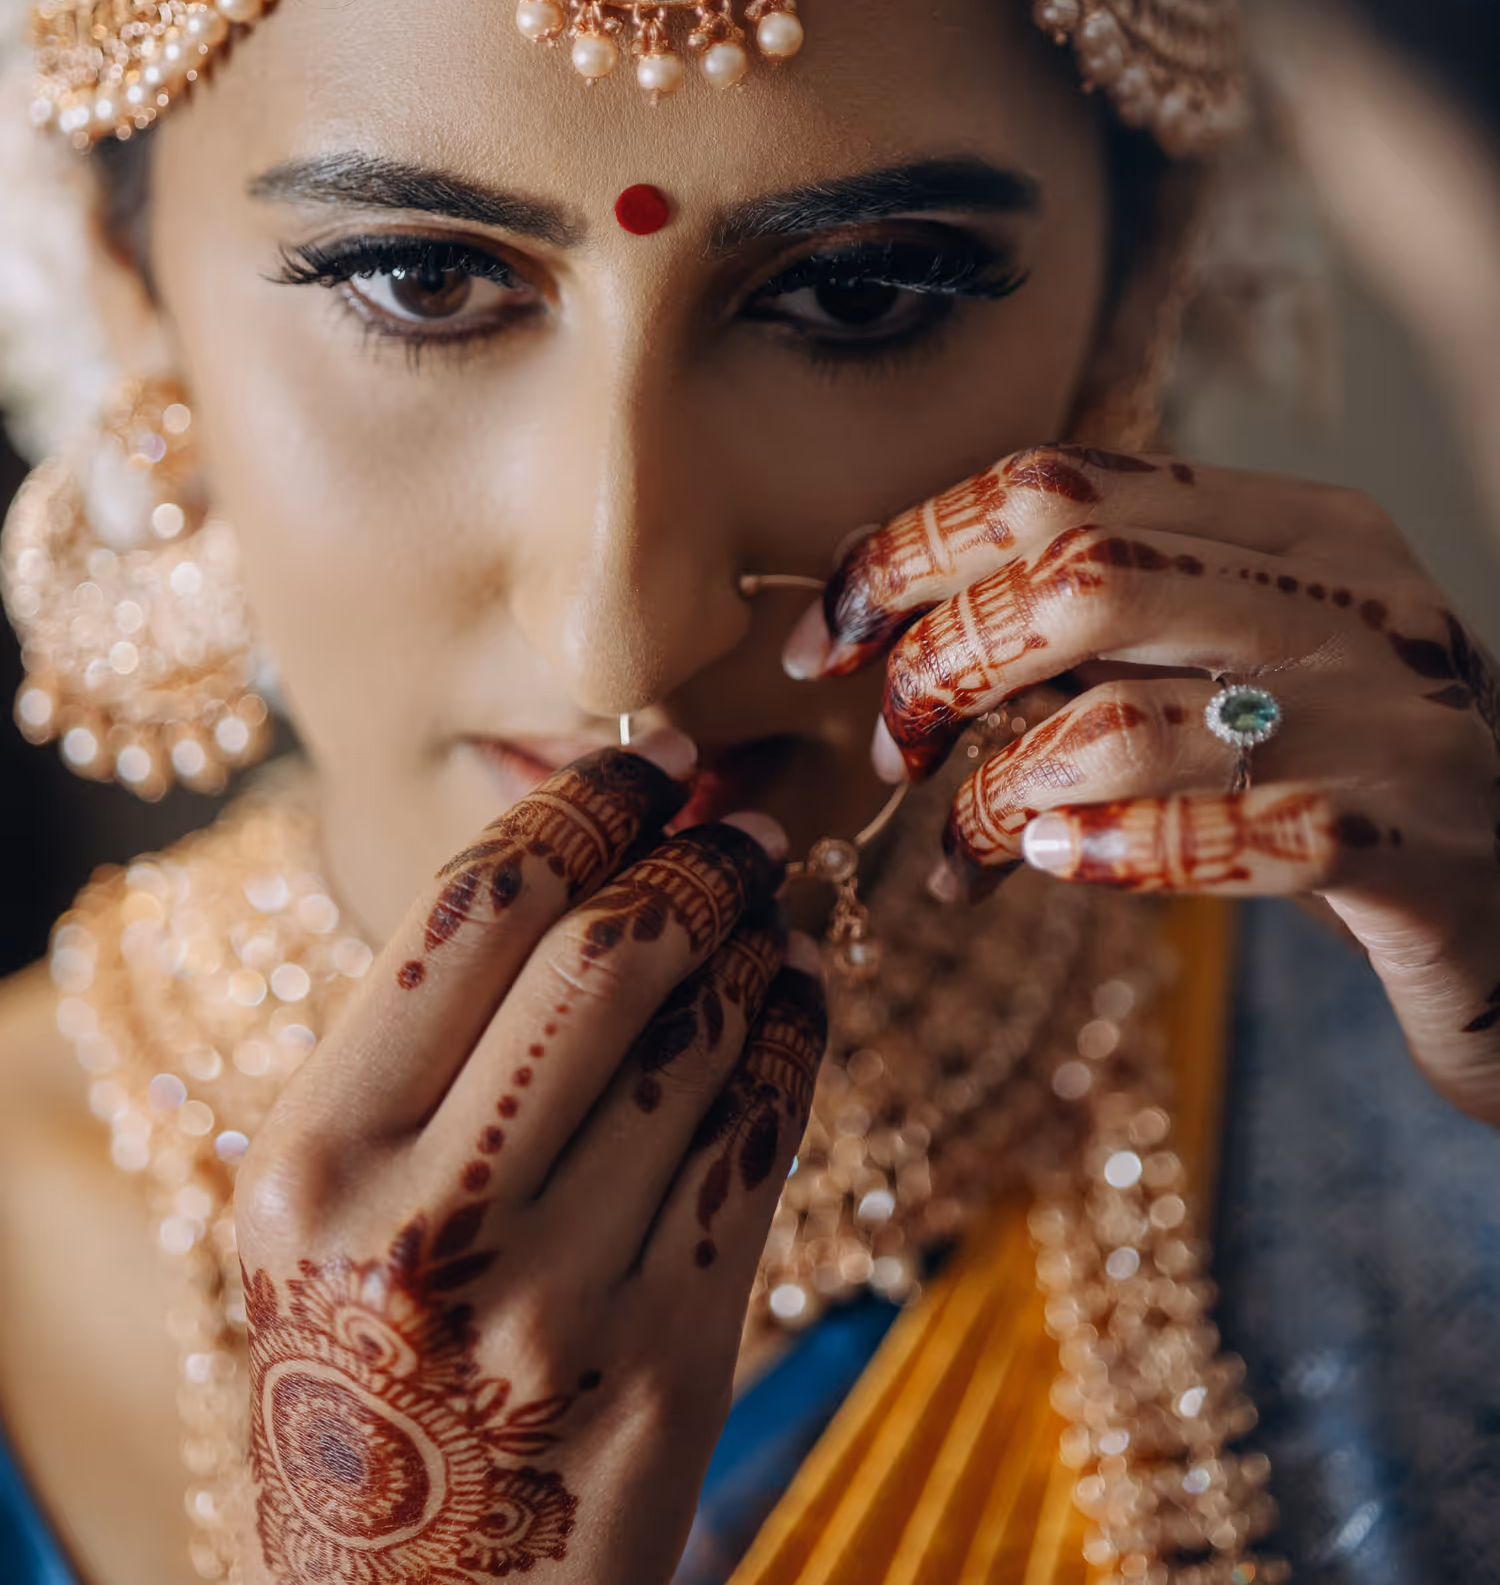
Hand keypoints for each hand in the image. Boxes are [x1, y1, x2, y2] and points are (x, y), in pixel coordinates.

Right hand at [235, 746, 824, 1584]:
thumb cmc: (356, 1373)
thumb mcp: (320, 1212)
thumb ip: (416, 1050)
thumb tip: (579, 856)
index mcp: (313, 1166)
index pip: (474, 911)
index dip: (583, 806)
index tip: (646, 758)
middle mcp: (430, 1229)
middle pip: (604, 958)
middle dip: (691, 858)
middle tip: (734, 820)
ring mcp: (559, 1304)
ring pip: (701, 1040)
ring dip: (754, 940)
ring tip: (768, 899)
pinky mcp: (669, 1367)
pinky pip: (759, 1145)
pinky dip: (793, 1038)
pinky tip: (797, 994)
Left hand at [785, 445, 1499, 1125]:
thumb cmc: (1338, 768)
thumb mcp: (1233, 654)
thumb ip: (1101, 610)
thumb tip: (883, 596)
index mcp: (1296, 520)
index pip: (1060, 483)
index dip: (914, 551)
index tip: (828, 640)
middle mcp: (1349, 594)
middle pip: (1082, 576)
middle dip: (945, 662)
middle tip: (894, 749)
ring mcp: (1390, 717)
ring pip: (1129, 718)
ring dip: (1003, 789)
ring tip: (967, 847)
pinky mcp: (1409, 847)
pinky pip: (1219, 841)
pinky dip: (1108, 855)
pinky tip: (1057, 866)